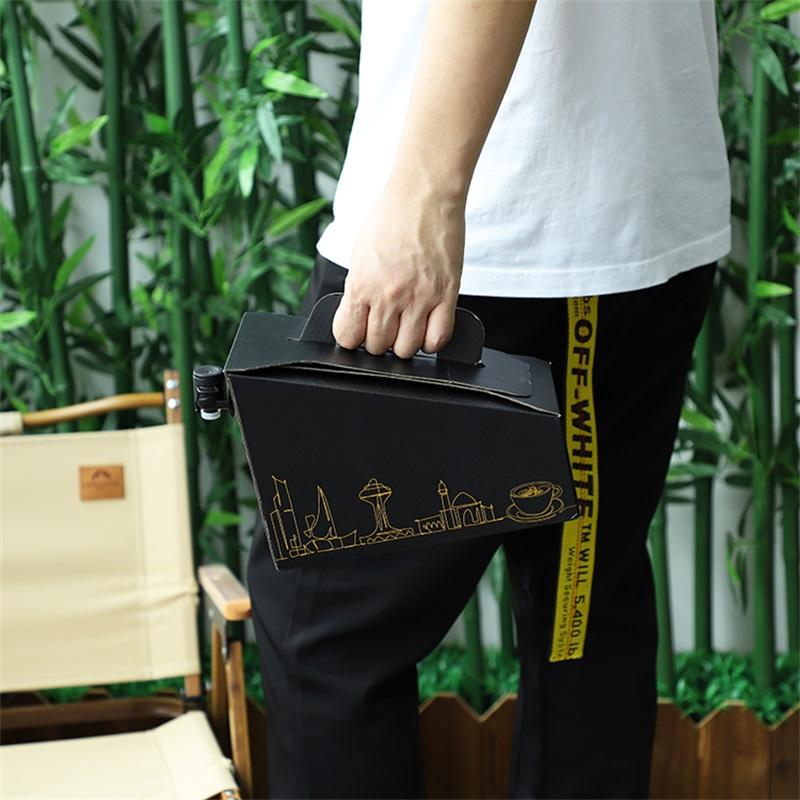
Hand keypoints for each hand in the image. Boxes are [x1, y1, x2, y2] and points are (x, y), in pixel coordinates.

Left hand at [331, 179, 465, 358]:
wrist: (424, 194)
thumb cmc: (391, 218)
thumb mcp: (360, 255)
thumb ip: (359, 290)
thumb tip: (359, 318)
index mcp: (361, 284)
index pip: (348, 336)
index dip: (352, 337)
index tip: (358, 331)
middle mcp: (389, 295)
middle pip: (378, 346)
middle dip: (378, 341)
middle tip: (385, 325)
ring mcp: (420, 297)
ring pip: (407, 349)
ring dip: (404, 343)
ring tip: (406, 326)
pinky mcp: (447, 295)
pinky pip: (438, 339)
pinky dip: (430, 342)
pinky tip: (426, 329)